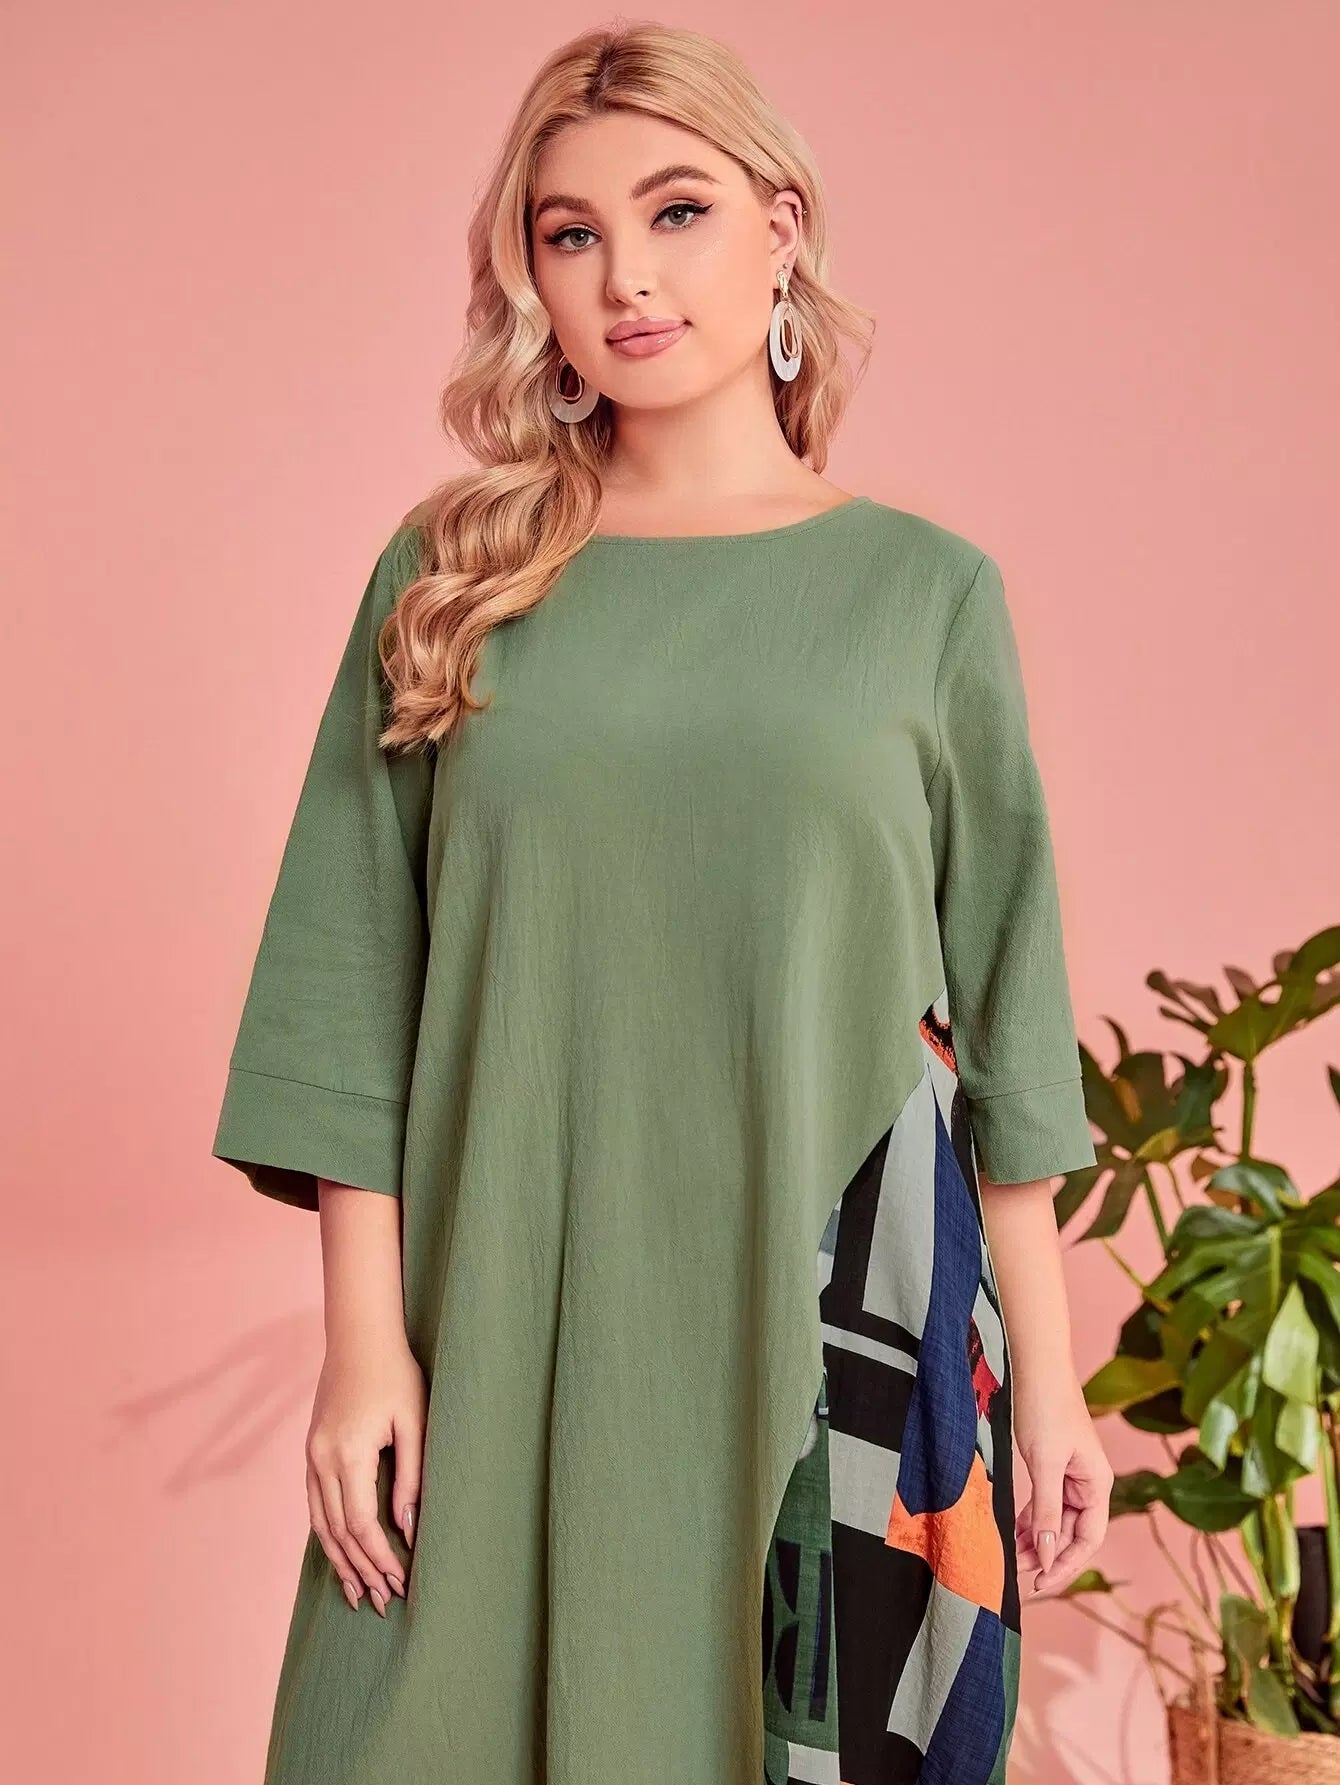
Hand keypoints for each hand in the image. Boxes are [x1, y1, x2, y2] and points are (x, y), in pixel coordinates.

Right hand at [304, 1335, 425, 1614]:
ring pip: (320, 1525)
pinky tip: (339, 1556)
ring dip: (339, 1561)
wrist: (359, 1338)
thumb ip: (412, 1476)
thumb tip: (407, 1528)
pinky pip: (314, 1506)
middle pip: (337, 1533)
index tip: (400, 1582)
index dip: (380, 1558)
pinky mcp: (311, 1452)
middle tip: (382, 1602)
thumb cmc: (396, 1376)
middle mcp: (321, 1460)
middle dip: (361, 1570)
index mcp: (349, 1453)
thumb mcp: (414, 1422)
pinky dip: (326, 1536)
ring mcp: (311, 1457)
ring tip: (357, 1595)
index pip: (361, 1524)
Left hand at [1012, 1372, 1112, 1598]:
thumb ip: (1046, 1510)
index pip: (1088, 1539)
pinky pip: (1044, 1505)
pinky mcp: (1052, 1467)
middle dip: (1045, 1555)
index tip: (1040, 1583)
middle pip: (1071, 1534)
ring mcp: (1071, 1476)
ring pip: (1055, 1521)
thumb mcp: (1045, 1463)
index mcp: (1097, 1484)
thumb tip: (1046, 1554)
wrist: (1036, 1367)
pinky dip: (1030, 1520)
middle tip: (1015, 1574)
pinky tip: (1013, 1534)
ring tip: (1009, 1558)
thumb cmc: (1045, 1408)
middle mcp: (1089, 1484)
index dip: (1065, 1564)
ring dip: (1035, 1541)